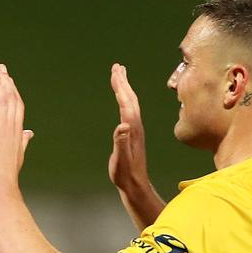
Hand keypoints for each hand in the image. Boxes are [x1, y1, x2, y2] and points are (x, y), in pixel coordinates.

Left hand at [0, 64, 33, 189]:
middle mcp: (11, 125)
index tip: (10, 80)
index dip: (14, 91)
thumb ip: (23, 140)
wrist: (1, 182)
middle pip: (10, 98)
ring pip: (1, 99)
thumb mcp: (18, 153)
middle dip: (6, 82)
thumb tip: (30, 133)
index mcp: (17, 131)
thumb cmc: (7, 172)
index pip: (17, 106)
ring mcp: (1, 127)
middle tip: (1, 68)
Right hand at [108, 64, 149, 192]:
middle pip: (130, 99)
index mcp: (132, 129)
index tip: (116, 72)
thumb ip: (121, 143)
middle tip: (117, 67)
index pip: (126, 103)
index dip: (120, 87)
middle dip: (123, 82)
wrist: (136, 184)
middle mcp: (135, 126)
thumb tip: (123, 125)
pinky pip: (129, 111)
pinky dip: (125, 100)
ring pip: (130, 104)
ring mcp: (135, 130)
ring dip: (125, 89)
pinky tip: (123, 100)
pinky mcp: (133, 134)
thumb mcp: (121, 160)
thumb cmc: (125, 174)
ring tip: (119, 78)